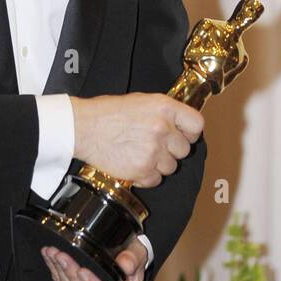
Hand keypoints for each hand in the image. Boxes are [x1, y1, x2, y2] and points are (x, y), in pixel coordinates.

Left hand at [41, 237, 147, 280]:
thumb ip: (134, 258)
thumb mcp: (139, 255)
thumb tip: (125, 264)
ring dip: (59, 271)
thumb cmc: (133, 259)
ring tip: (53, 253)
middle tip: (61, 256)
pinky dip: (55, 271)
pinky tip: (49, 257)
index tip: (83, 271)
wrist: (126, 262)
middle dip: (70, 274)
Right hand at [71, 93, 203, 186]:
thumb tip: (177, 124)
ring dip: (159, 163)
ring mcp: (154, 151)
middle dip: (171, 150)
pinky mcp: (143, 170)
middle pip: (185, 150)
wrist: (83, 127)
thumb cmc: (106, 112)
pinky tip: (133, 162)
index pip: (196, 125)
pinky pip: (156, 179)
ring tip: (139, 152)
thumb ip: (162, 112)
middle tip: (153, 144)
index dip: (190, 132)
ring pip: (171, 167)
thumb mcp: (139, 101)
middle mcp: (162, 128)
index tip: (184, 135)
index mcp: (164, 107)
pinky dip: (146, 175)